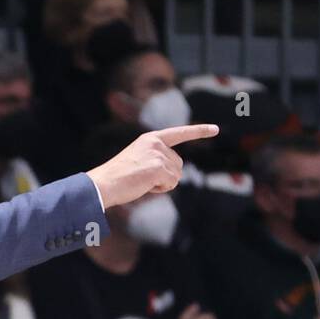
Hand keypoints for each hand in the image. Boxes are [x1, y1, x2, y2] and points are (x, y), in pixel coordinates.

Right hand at [87, 125, 219, 209]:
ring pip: (177, 175)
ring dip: (163, 183)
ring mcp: (158, 154)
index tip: (215, 129)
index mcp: (150, 138)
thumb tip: (175, 175)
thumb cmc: (118, 177)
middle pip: (179, 164)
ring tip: (142, 181)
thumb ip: (157, 160)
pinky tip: (145, 185)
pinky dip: (161, 189)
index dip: (199, 131)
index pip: (179, 133)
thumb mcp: (138, 160)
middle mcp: (156, 143)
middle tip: (143, 178)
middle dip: (166, 176)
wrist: (104, 184)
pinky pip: (172, 183)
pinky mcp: (158, 168)